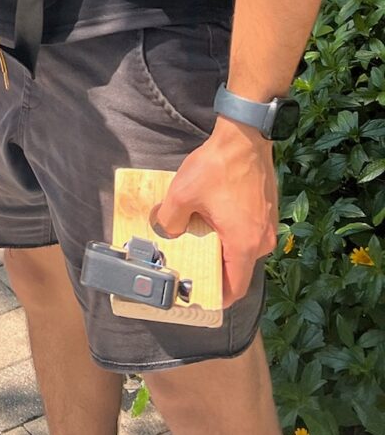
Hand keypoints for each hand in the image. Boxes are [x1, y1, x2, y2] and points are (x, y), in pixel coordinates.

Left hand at [153, 119, 277, 307]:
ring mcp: (268, 225)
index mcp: (244, 244)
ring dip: (223, 249)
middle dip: (215, 271)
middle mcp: (262, 240)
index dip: (217, 297)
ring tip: (197, 242)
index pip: (235, 288)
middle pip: (238, 269)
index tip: (199, 296)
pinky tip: (211, 220)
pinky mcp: (267, 210)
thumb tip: (166, 232)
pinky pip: (248, 232)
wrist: (244, 136)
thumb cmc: (217, 168)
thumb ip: (170, 221)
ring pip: (243, 249)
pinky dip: (232, 233)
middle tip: (191, 267)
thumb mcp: (182, 195)